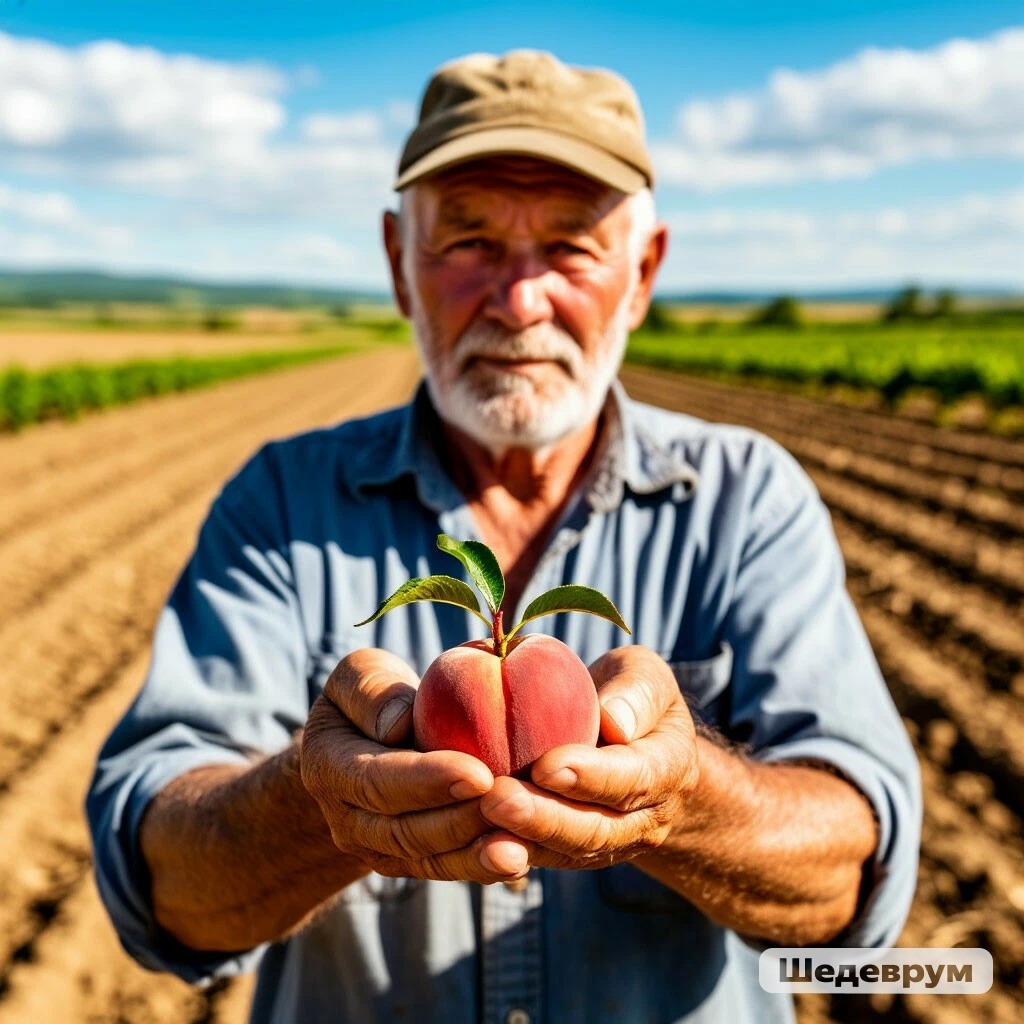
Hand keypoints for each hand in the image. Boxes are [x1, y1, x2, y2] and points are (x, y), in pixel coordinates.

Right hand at [299, 648, 528, 883]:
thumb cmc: (370, 699)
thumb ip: (371, 689)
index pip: (375, 780)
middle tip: (511, 806)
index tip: (479, 773)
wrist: (361, 750)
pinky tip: (521, 857)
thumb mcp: (358, 675)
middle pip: (404, 830)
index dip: (427, 780)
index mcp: (328, 767)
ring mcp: (377, 848)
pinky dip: (482, 866)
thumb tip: (400, 724)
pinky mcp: (410, 861)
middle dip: (460, 821)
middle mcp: (347, 820)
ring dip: (475, 855)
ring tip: (520, 845)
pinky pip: (446, 869)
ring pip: (428, 859)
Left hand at [476, 646, 698, 872]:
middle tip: (496, 799)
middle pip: (596, 828)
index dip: (591, 776)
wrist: (637, 748)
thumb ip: (637, 691)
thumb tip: (612, 720)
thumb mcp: (645, 676)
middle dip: (544, 818)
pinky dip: (509, 849)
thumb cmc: (632, 696)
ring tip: (480, 819)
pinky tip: (471, 837)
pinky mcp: (576, 853)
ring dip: (522, 839)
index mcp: (670, 768)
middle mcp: (647, 818)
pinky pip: (544, 857)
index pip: (634, 777)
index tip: (546, 765)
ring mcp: (612, 843)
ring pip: (566, 851)